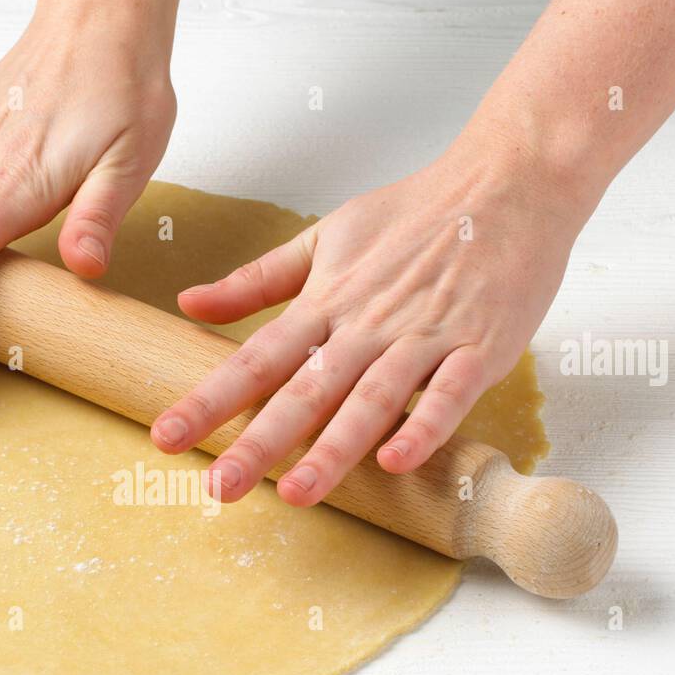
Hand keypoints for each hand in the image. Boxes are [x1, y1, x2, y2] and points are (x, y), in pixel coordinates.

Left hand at [150, 135, 587, 502]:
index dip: (209, 399)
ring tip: (296, 494)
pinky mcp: (480, 346)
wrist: (508, 180)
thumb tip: (189, 302)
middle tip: (219, 488)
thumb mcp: (325, 237)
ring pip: (371, 399)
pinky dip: (424, 426)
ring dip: (332, 448)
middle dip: (259, 442)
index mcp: (326, 300)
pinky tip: (395, 462)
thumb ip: (259, 280)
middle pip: (304, 389)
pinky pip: (449, 393)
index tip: (166, 437)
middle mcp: (367, 323)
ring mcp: (424, 335)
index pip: (255, 357)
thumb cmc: (416, 214)